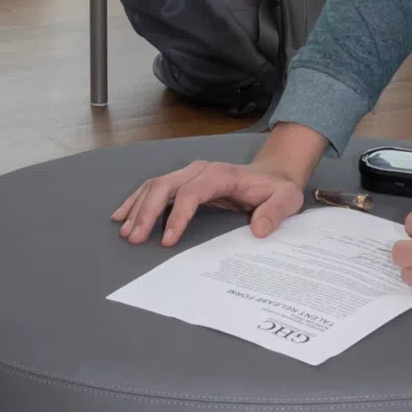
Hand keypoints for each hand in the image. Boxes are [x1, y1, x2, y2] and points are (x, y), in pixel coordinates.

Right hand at [113, 156, 306, 245]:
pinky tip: (124, 215)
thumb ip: (275, 213)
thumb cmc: (277, 189)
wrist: (273, 175)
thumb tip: (259, 230)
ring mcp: (190, 173)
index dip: (177, 216)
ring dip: (138, 207)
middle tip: (134, 238)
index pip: (191, 193)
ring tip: (125, 232)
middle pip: (165, 185)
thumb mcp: (287, 199)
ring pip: (155, 185)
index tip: (167, 240)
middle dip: (146, 212)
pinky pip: (155, 187)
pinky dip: (137, 200)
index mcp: (222, 175)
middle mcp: (201, 170)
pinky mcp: (185, 181)